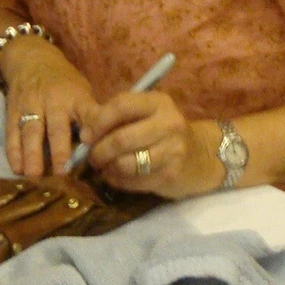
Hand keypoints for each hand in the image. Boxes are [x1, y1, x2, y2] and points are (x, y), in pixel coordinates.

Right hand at [0, 38, 97, 175]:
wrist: (31, 59)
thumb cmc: (65, 84)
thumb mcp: (82, 91)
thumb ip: (90, 117)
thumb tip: (104, 148)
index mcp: (77, 97)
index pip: (88, 112)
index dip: (92, 127)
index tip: (94, 145)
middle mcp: (54, 101)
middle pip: (57, 127)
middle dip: (59, 150)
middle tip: (61, 174)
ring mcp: (31, 105)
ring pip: (32, 131)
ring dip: (33, 154)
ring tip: (34, 175)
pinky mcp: (13, 111)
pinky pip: (12, 133)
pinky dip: (13, 151)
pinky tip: (17, 168)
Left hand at [83, 90, 219, 197]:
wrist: (200, 156)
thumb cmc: (162, 132)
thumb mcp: (145, 115)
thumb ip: (116, 117)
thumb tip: (84, 133)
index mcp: (158, 102)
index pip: (121, 106)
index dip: (98, 121)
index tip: (86, 135)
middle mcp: (169, 123)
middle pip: (121, 139)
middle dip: (99, 151)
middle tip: (91, 157)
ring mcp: (173, 150)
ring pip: (126, 164)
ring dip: (107, 168)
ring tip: (103, 167)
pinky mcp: (171, 174)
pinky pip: (134, 181)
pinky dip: (118, 181)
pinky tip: (116, 176)